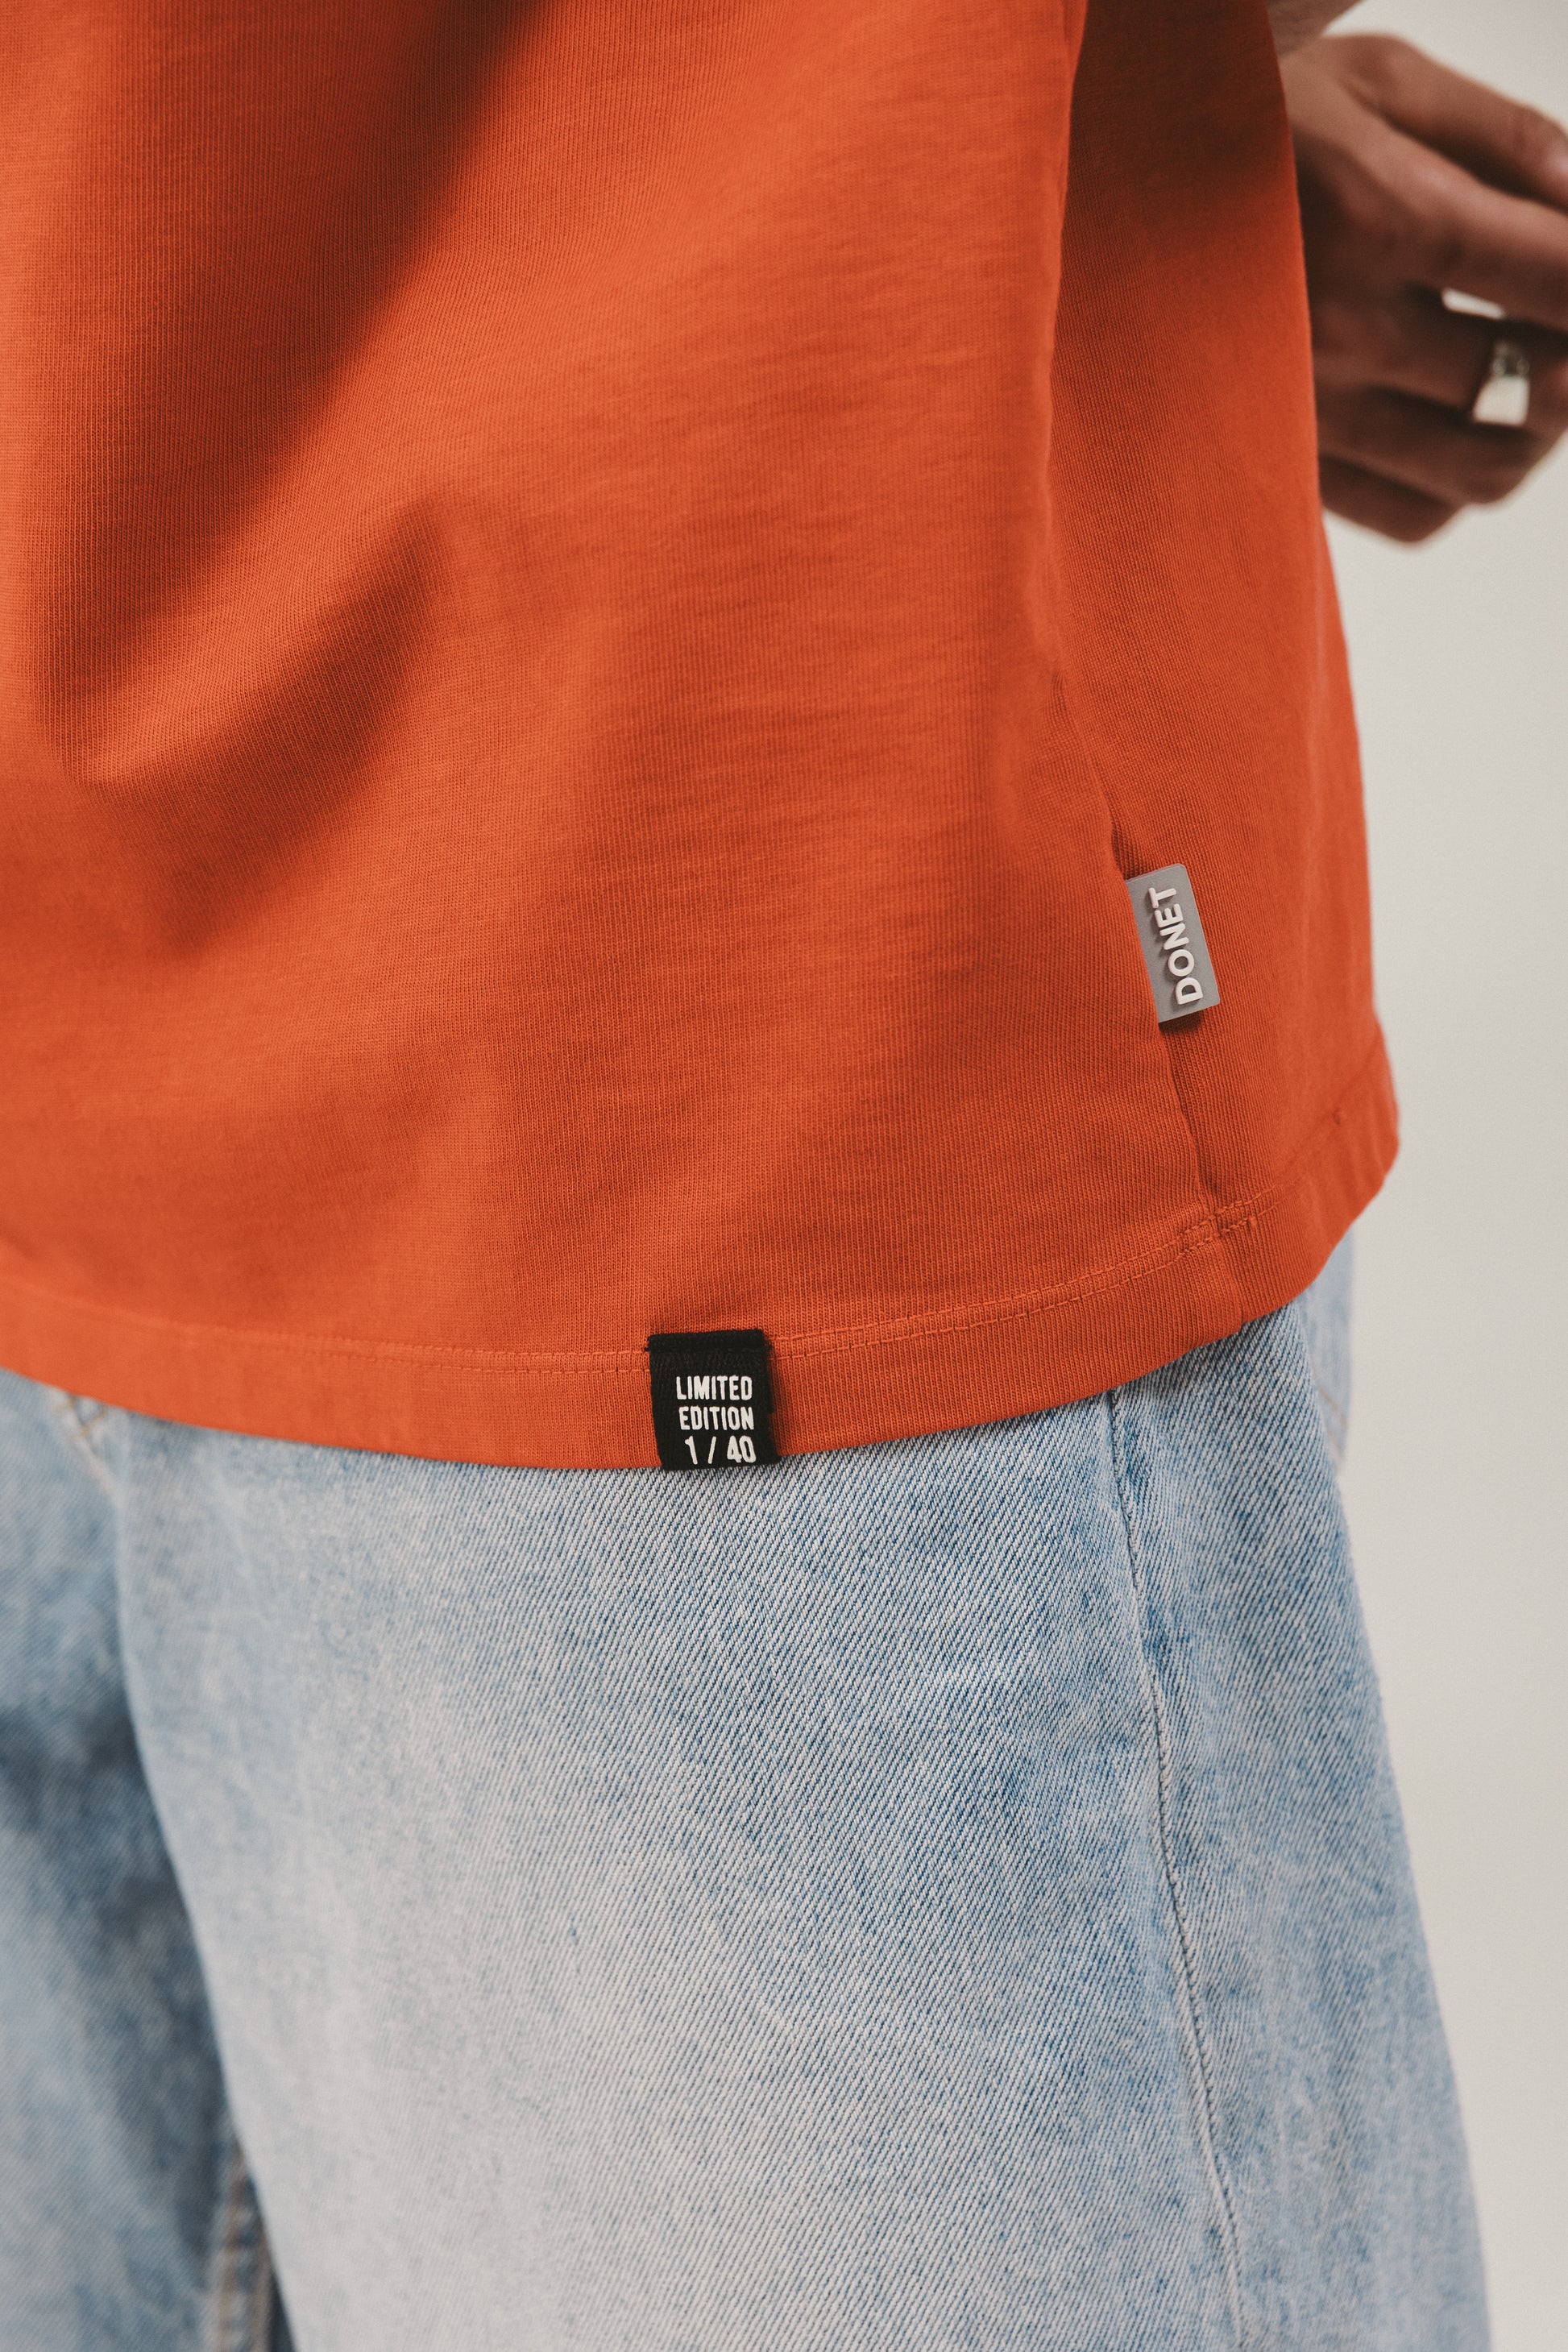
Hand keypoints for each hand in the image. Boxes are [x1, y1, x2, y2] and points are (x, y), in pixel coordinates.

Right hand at [1282, 36, 1567, 540]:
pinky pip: (1413, 514)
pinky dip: (1459, 482)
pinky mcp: (1283, 465)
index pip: (1560, 278)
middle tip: (1555, 316)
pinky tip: (1452, 422)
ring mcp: (1308, 412)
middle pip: (1535, 386)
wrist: (1088, 202)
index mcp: (1382, 213)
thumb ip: (1499, 134)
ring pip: (1481, 470)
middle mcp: (1345, 330)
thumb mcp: (1375, 79)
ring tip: (1526, 378)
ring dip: (1533, 431)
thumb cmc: (1243, 123)